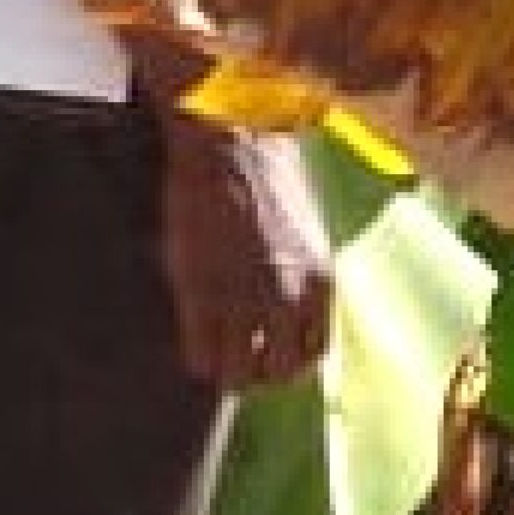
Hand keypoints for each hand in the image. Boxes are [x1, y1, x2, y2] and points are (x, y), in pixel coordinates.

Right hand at [156, 116, 335, 396]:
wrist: (231, 142)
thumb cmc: (267, 177)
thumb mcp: (306, 233)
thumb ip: (303, 278)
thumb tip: (290, 318)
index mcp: (320, 282)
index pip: (316, 353)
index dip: (290, 360)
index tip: (271, 355)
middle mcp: (290, 298)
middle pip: (280, 372)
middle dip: (259, 372)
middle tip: (239, 360)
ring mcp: (245, 299)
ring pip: (238, 373)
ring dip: (225, 371)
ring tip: (214, 355)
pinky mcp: (203, 294)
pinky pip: (201, 355)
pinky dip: (197, 358)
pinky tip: (192, 342)